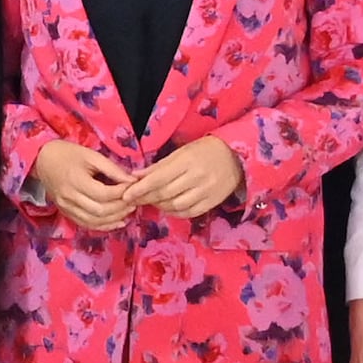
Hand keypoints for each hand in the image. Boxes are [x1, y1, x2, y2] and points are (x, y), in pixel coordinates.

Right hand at [29, 136, 137, 232]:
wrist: (43, 160)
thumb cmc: (68, 154)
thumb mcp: (92, 155)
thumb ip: (112, 169)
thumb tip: (132, 181)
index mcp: (76, 180)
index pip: (104, 194)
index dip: (122, 192)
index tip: (133, 186)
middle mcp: (69, 197)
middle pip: (100, 210)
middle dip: (121, 208)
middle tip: (135, 201)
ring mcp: (66, 208)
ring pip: (94, 221)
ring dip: (114, 219)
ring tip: (129, 211)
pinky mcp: (66, 213)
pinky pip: (86, 225)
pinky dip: (103, 226)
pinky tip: (117, 222)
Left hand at [122, 133, 245, 219]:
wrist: (236, 156)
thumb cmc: (204, 150)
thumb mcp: (181, 152)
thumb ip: (159, 166)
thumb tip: (135, 176)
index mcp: (187, 161)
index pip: (159, 178)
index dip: (140, 188)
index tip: (126, 194)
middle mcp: (197, 177)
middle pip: (165, 193)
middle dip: (146, 197)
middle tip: (134, 199)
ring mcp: (206, 191)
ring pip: (176, 205)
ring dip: (159, 205)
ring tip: (151, 201)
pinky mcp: (212, 202)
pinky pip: (189, 213)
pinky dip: (174, 212)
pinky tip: (167, 207)